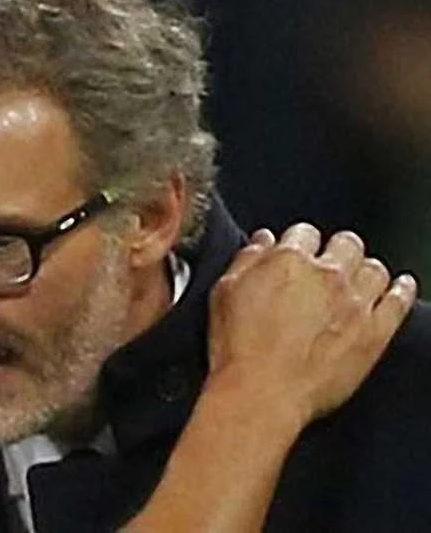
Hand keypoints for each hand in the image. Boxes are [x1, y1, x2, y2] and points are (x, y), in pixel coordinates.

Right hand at [207, 223, 417, 426]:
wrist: (261, 392)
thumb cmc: (238, 349)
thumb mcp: (224, 293)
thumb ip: (247, 261)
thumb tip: (262, 242)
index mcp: (288, 260)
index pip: (304, 233)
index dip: (300, 242)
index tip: (298, 253)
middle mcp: (327, 276)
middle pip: (346, 244)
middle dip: (337, 250)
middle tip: (329, 265)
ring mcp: (355, 304)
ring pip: (375, 269)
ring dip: (365, 270)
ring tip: (358, 278)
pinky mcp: (374, 333)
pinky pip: (399, 301)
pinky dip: (401, 289)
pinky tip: (400, 286)